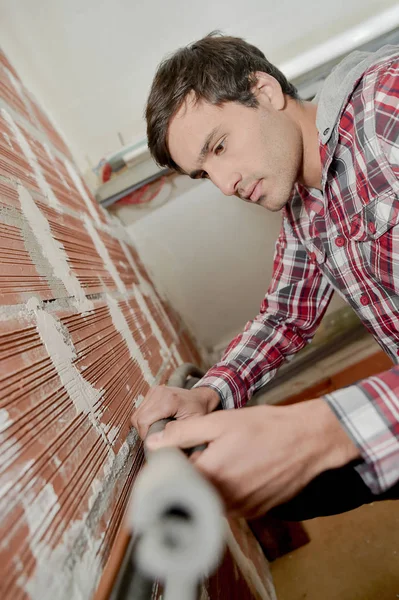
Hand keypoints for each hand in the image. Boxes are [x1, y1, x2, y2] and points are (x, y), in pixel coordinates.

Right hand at [131, 385, 219, 438]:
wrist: (201, 398)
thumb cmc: (198, 412)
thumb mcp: (192, 426)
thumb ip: (177, 434)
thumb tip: (160, 444)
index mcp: (168, 401)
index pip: (143, 421)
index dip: (145, 435)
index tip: (155, 442)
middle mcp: (159, 393)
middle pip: (137, 418)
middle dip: (143, 431)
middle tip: (156, 438)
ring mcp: (154, 390)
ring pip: (136, 414)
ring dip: (143, 425)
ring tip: (156, 430)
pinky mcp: (152, 391)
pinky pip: (140, 409)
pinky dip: (145, 418)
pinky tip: (156, 422)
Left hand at [145, 399, 359, 517]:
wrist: (307, 439)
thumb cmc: (266, 428)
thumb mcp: (220, 422)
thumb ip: (184, 433)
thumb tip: (155, 442)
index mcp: (210, 476)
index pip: (174, 482)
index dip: (169, 470)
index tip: (170, 462)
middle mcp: (224, 500)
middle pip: (191, 494)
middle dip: (191, 476)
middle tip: (200, 454)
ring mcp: (242, 509)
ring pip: (210, 501)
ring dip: (210, 484)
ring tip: (224, 460)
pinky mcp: (255, 512)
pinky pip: (230, 505)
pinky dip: (228, 490)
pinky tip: (240, 470)